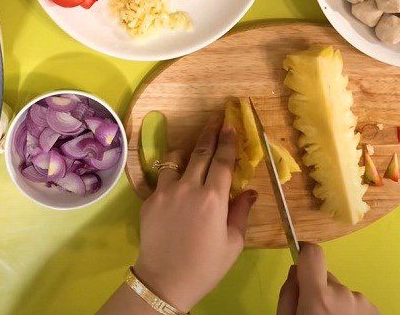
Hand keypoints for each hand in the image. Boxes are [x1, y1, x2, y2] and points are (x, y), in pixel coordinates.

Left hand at [133, 113, 257, 312]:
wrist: (165, 280)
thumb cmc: (206, 266)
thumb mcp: (233, 242)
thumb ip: (241, 212)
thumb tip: (250, 191)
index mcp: (213, 198)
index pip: (223, 161)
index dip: (229, 141)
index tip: (232, 125)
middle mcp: (189, 187)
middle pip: (200, 151)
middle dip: (210, 132)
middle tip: (216, 118)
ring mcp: (166, 191)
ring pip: (177, 159)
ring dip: (188, 149)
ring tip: (193, 146)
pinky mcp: (149, 199)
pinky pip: (163, 177)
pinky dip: (172, 172)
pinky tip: (176, 177)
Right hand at [277, 243, 378, 314]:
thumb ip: (288, 294)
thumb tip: (295, 270)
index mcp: (319, 297)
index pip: (313, 254)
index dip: (304, 251)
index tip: (299, 252)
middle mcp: (343, 294)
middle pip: (326, 277)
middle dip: (319, 289)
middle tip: (314, 310)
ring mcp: (362, 302)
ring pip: (341, 291)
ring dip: (334, 301)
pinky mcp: (374, 310)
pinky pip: (354, 302)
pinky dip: (348, 310)